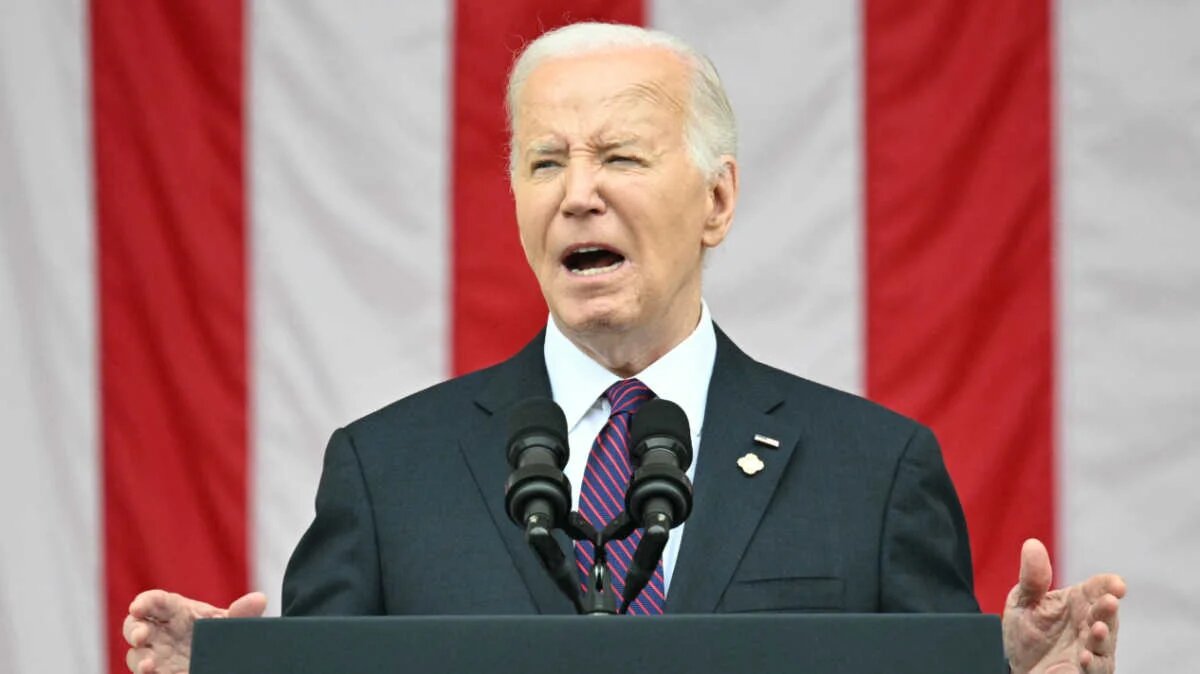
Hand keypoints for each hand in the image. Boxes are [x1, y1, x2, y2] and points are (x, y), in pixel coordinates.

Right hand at [123, 589, 266, 673]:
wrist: (218, 655)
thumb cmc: (216, 631)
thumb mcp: (229, 621)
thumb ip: (242, 612)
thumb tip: (260, 599)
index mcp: (172, 610)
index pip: (153, 601)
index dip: (144, 602)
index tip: (138, 606)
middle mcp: (158, 631)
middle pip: (134, 627)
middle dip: (135, 630)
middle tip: (142, 636)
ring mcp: (156, 655)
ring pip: (136, 656)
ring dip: (141, 661)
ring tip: (150, 666)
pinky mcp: (160, 672)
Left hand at [1002, 539, 1124, 673]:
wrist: (1015, 666)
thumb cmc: (1025, 631)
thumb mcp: (1023, 601)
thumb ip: (1032, 577)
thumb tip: (1032, 544)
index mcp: (1078, 602)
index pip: (1097, 588)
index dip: (1108, 585)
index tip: (1116, 583)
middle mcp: (1089, 625)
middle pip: (1105, 615)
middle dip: (1107, 608)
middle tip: (1109, 601)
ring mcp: (1091, 650)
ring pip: (1104, 643)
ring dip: (1103, 637)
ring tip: (1097, 629)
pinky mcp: (1086, 672)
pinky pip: (1095, 670)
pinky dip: (1092, 664)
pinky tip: (1084, 658)